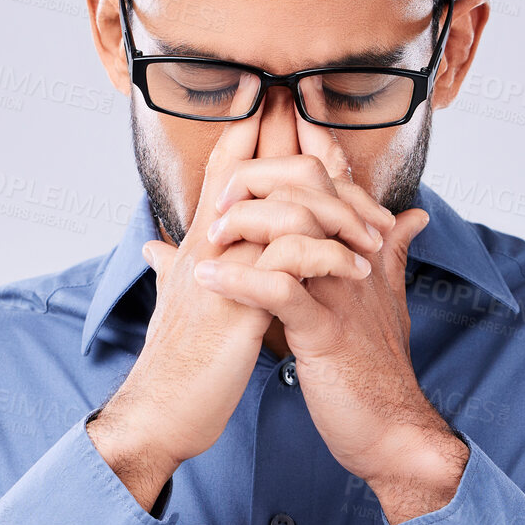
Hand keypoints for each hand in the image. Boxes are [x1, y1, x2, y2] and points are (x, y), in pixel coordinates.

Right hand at [99, 115, 373, 473]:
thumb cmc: (177, 362)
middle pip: (254, 170)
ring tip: (370, 238)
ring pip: (285, 208)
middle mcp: (208, 245)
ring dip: (337, 215)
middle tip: (351, 173)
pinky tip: (358, 269)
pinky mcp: (243, 301)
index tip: (291, 114)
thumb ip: (174, 268)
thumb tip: (155, 247)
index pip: (226, 170)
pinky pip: (293, 256)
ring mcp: (224, 269)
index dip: (254, 134)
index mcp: (200, 244)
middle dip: (304, 156)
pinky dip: (333, 255)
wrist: (162, 411)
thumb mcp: (181, 304)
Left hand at [188, 114, 467, 512]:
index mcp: (362, 247)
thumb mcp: (385, 301)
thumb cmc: (376, 366)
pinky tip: (204, 280)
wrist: (390, 427)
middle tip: (221, 197)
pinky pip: (280, 292)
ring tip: (206, 238)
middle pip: (311, 184)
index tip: (270, 109)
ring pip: (295, 227)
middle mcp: (356, 258)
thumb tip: (414, 219)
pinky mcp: (325, 331)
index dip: (306, 140)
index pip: (336, 177)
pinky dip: (237, 282)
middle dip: (258, 176)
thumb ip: (394, 255)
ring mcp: (342, 292)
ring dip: (242, 224)